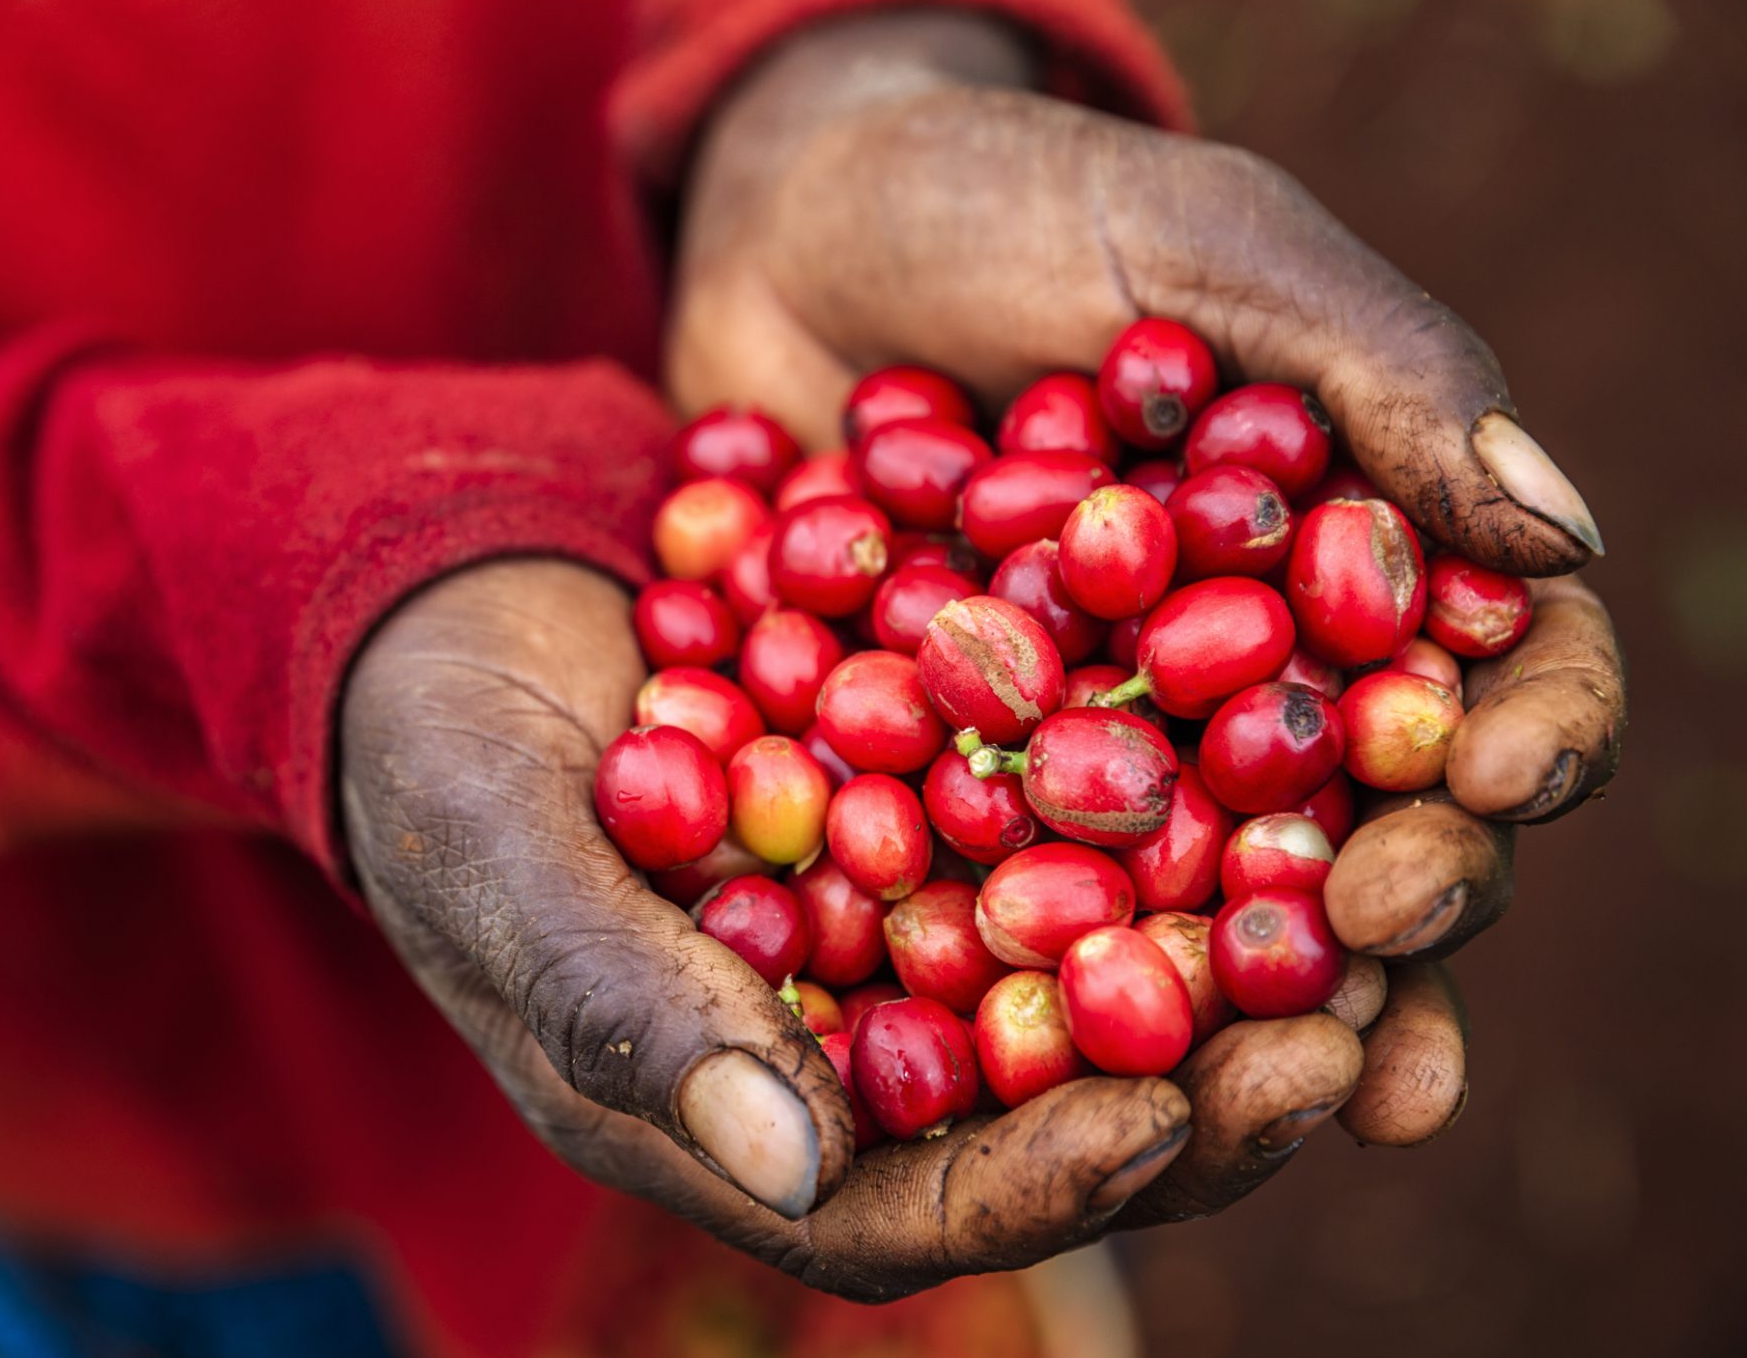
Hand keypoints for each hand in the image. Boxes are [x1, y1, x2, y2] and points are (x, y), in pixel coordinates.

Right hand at [340, 559, 1368, 1297]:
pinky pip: (1073, 835)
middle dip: (1189, 1099)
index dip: (1038, 1181)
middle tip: (1338, 1045)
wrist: (437, 590)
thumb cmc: (429, 746)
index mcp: (715, 1106)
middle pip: (1032, 1117)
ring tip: (1367, 921)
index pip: (897, 1206)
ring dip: (1229, 967)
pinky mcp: (930, 800)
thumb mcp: (500, 865)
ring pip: (1083, 985)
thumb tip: (796, 1163)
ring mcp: (888, 919)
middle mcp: (827, 1037)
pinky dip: (1182, 817)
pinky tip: (1285, 757)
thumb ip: (625, 1011)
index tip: (1169, 1121)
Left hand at [666, 11, 1626, 1155]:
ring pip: (1198, 908)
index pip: (1496, 671)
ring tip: (1244, 1095)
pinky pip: (1002, 897)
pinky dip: (1022, 979)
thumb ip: (1378, 366)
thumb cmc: (1013, 199)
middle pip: (1362, 828)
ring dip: (1233, 1012)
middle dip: (1383, 909)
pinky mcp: (955, 784)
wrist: (791, 224)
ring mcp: (1101, 745)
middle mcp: (1248, 679)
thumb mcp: (1202, 237)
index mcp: (1358, 556)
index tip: (1480, 784)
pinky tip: (1027, 1056)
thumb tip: (1563, 535)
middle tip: (1358, 959)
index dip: (1519, 739)